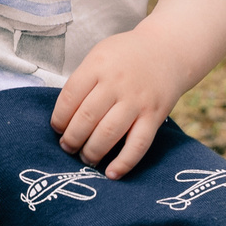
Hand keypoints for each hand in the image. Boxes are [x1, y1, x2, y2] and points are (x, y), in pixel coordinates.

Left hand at [51, 25, 192, 177]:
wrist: (168, 50)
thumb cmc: (126, 57)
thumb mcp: (99, 56)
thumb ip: (83, 81)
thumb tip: (64, 117)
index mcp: (98, 66)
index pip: (69, 97)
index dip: (59, 118)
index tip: (57, 128)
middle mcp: (117, 83)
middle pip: (86, 118)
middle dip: (72, 139)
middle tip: (67, 147)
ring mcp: (136, 101)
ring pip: (108, 134)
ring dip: (91, 152)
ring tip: (85, 158)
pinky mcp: (154, 116)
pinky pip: (138, 145)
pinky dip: (124, 163)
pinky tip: (111, 174)